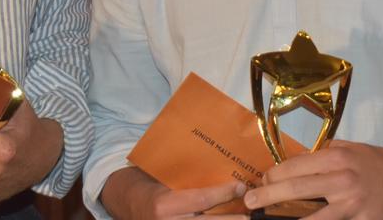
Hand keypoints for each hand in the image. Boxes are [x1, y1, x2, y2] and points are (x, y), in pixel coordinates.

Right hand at [101, 166, 248, 219]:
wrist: (131, 205)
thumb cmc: (151, 185)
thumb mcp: (166, 179)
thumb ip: (189, 179)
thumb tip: (221, 168)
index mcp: (164, 205)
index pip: (201, 200)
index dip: (223, 193)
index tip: (240, 186)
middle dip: (232, 219)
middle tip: (251, 212)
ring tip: (244, 218)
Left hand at [243, 141, 382, 219]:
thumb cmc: (374, 161)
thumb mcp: (347, 148)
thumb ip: (322, 154)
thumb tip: (292, 163)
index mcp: (335, 158)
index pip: (294, 166)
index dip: (273, 175)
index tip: (261, 181)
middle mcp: (342, 179)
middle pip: (296, 189)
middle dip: (268, 196)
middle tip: (250, 202)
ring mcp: (353, 205)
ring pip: (313, 217)